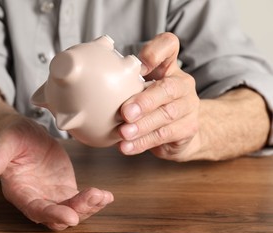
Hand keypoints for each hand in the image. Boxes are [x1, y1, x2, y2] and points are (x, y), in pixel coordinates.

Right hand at [0, 118, 113, 230]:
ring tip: (103, 196)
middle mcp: (35, 198)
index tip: (70, 217)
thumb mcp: (5, 142)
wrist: (25, 133)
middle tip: (94, 199)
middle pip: (56, 216)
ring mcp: (51, 195)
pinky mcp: (64, 188)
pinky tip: (106, 196)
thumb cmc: (12, 137)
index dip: (52, 214)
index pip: (34, 209)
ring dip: (88, 207)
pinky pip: (80, 200)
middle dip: (76, 211)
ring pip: (71, 211)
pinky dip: (93, 200)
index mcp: (18, 190)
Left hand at [118, 32, 199, 160]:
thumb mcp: (139, 89)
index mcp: (168, 67)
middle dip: (145, 100)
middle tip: (125, 112)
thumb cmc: (152, 105)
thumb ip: (121, 82)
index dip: (156, 51)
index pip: (169, 46)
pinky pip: (165, 135)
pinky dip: (143, 142)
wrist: (179, 133)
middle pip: (169, 87)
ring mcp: (188, 106)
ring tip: (123, 133)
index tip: (140, 65)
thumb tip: (85, 84)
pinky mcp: (188, 129)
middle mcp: (182, 84)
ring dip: (142, 125)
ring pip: (167, 114)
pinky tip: (127, 146)